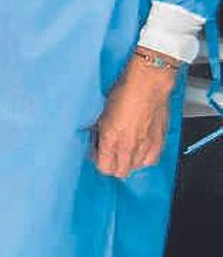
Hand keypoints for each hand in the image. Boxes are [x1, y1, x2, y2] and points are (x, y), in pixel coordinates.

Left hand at [93, 54, 179, 177]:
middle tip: (109, 151)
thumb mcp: (103, 114)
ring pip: (135, 168)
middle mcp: (128, 147)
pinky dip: (144, 158)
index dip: (98, 162)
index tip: (97, 152)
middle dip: (112, 165)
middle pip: (119, 172)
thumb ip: (101, 132)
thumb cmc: (124, 92)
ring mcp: (145, 146)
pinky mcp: (159, 142)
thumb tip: (98, 141)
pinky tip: (139, 147)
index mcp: (111, 140)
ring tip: (125, 147)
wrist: (148, 84)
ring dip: (128, 161)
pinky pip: (150, 161)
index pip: (104, 168)